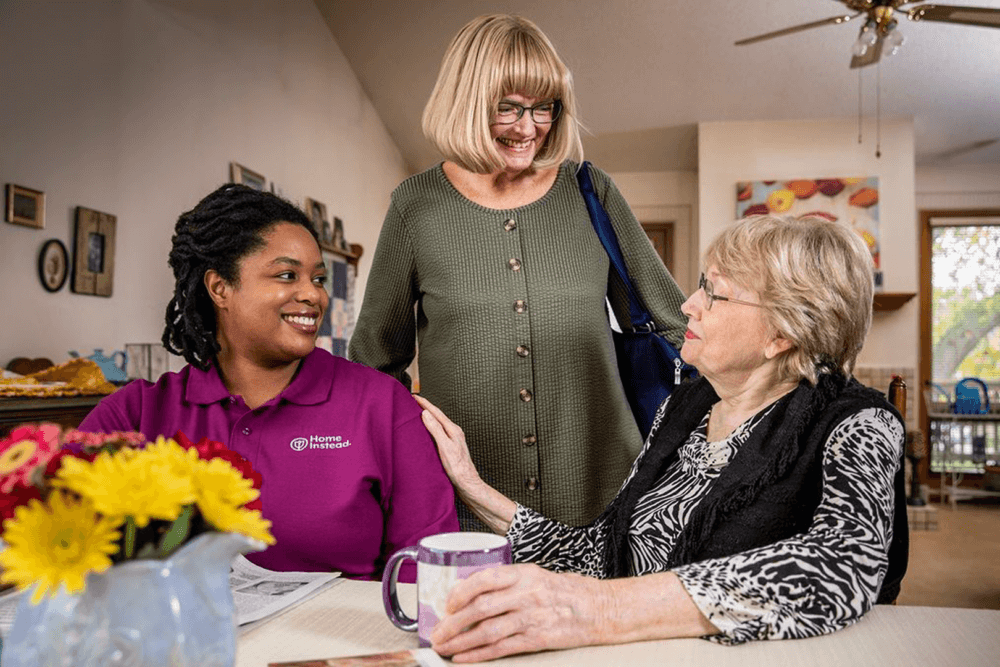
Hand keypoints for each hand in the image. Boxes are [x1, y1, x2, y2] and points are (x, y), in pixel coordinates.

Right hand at [414, 394, 481, 491]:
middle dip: (426, 407)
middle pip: (438, 416)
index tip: (415, 396)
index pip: (436, 412)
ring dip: (428, 417)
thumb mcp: (444, 447)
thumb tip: (426, 414)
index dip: (425, 403)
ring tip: (418, 412)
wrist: (467, 483)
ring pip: (438, 423)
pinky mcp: (450, 446)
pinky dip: (430, 427)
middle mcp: (454, 432)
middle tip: (414, 401)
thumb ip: (436, 429)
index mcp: (453, 430)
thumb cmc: (457, 468)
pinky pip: (438, 431)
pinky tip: (426, 431)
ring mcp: (453, 439)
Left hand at [430, 563, 608, 662]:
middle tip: (437, 632)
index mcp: (525, 573)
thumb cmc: (567, 592)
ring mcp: (533, 618)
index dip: (461, 592)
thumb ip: (509, 583)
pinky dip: (479, 654)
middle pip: (480, 608)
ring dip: (461, 641)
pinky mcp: (539, 639)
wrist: (601, 609)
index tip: (447, 603)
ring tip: (444, 647)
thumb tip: (472, 593)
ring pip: (488, 631)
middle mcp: (528, 594)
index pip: (485, 579)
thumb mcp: (538, 576)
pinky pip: (502, 648)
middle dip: (453, 622)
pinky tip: (464, 657)